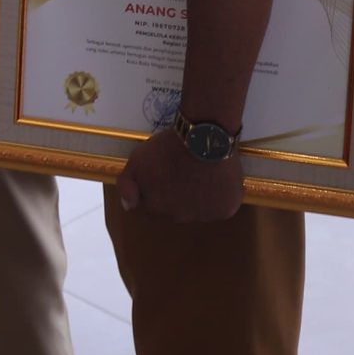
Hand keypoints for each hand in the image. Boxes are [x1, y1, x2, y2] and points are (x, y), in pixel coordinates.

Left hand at [114, 129, 242, 221]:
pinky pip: (221, 206)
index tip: (164, 173)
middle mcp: (180, 218)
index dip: (158, 188)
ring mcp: (205, 216)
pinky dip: (220, 196)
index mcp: (157, 208)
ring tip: (202, 173)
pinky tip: (217, 178)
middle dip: (177, 194)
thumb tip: (128, 207)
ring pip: (200, 209)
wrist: (203, 136)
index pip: (153, 205)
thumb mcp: (137, 160)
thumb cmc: (168, 147)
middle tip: (182, 171)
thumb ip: (126, 186)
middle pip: (176, 209)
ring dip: (199, 196)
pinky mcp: (227, 208)